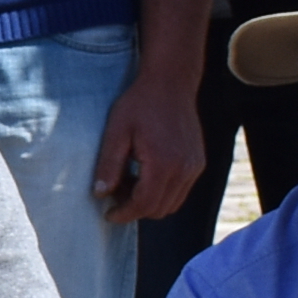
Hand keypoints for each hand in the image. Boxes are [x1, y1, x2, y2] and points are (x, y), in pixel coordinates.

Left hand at [95, 68, 203, 223]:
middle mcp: (184, 169)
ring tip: (129, 181)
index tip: (108, 213)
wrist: (170, 83)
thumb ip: (108, 165)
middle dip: (135, 209)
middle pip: (159, 209)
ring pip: (172, 204)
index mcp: (163, 163)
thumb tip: (100, 193)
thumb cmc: (140, 104)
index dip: (124, 214)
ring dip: (149, 202)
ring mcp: (194, 167)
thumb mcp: (116, 132)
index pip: (144, 205)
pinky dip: (162, 192)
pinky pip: (180, 191)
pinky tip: (144, 173)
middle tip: (115, 192)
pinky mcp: (198, 163)